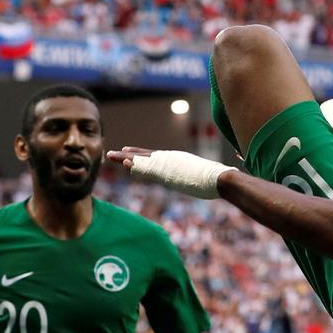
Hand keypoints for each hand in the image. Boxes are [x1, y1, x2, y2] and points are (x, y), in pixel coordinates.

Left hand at [106, 147, 234, 199]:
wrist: (221, 179)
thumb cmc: (220, 179)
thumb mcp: (207, 176)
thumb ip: (204, 177)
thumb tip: (221, 177)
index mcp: (178, 161)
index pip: (155, 158)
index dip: (140, 155)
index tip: (128, 153)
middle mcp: (171, 160)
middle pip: (145, 157)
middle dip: (128, 156)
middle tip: (113, 153)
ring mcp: (170, 165)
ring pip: (142, 161)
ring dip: (125, 159)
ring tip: (111, 155)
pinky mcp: (169, 172)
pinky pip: (147, 169)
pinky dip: (135, 165)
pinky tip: (124, 163)